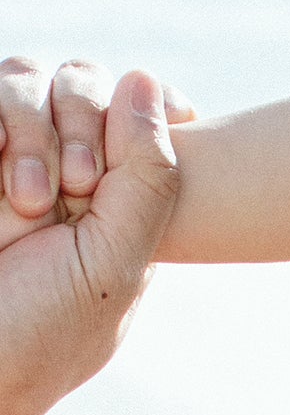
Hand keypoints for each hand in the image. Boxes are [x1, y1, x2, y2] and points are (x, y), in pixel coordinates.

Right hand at [0, 73, 181, 414]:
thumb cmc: (37, 335)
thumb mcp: (114, 264)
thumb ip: (148, 177)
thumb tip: (145, 79)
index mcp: (117, 200)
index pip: (145, 111)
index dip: (147, 110)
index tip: (149, 140)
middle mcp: (59, 168)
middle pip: (83, 82)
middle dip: (81, 125)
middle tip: (74, 192)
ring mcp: (4, 158)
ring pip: (25, 78)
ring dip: (30, 130)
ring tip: (27, 201)